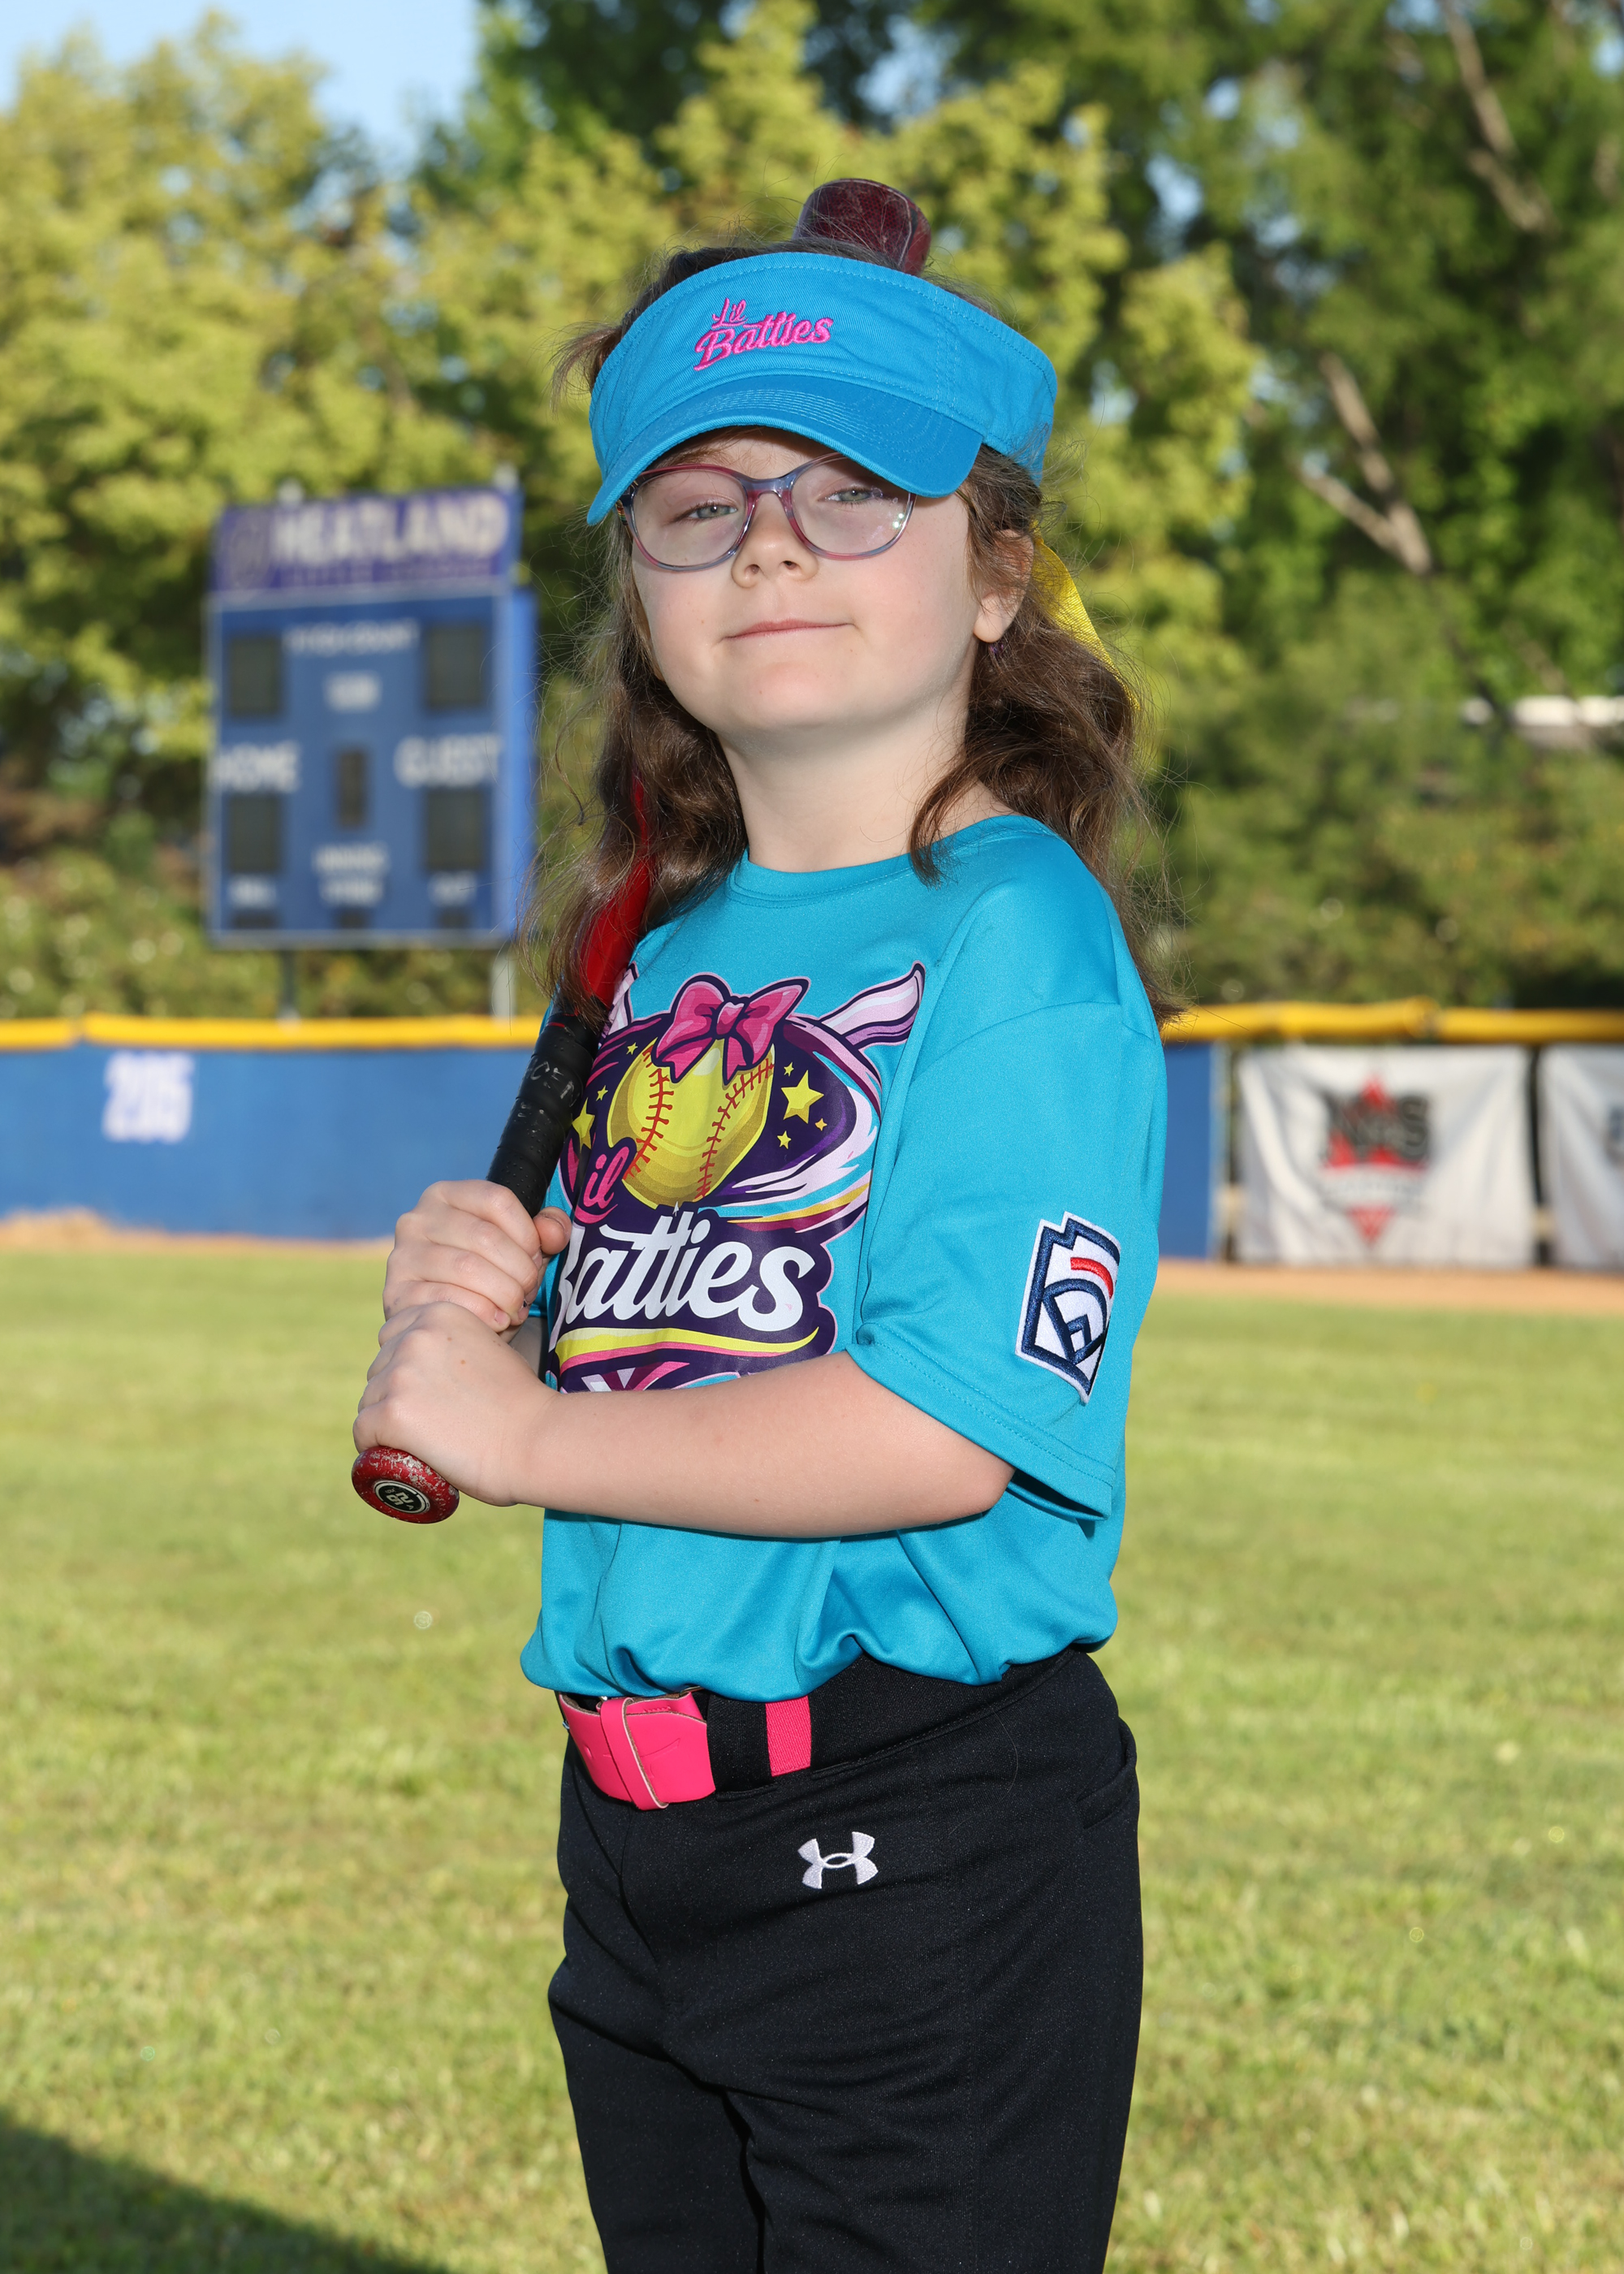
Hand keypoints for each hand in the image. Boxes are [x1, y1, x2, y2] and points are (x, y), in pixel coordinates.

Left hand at [355, 1301, 557, 1505]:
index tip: (427, 1393)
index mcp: (440, 1313)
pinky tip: (399, 1454)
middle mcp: (416, 1335)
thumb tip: (432, 1365)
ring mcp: (401, 1374)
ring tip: (423, 1441)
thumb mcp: (489, 1349)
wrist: (537, 1440)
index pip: (394, 1336)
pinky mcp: (392, 1413)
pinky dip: (374, 1447)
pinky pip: (362, 1431)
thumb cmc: (522, 1404)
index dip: (406, 1367)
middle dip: (396, 1394)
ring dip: (387, 1422)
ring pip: (370, 1401)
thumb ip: (457, 1346)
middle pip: (379, 1369)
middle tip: (430, 1422)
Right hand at [382, 1179, 571, 1334]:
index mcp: (445, 1195)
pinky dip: (483, 1313)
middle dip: (519, 1269)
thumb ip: (545, 1232)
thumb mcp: (520, 1250)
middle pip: (484, 1236)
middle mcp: (416, 1219)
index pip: (497, 1199)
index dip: (527, 1232)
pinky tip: (498, 1321)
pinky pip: (448, 1299)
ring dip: (504, 1293)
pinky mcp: (397, 1294)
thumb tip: (554, 1231)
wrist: (453, 1324)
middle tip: (528, 1291)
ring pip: (467, 1268)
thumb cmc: (490, 1278)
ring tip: (516, 1308)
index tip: (536, 1257)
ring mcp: (403, 1256)